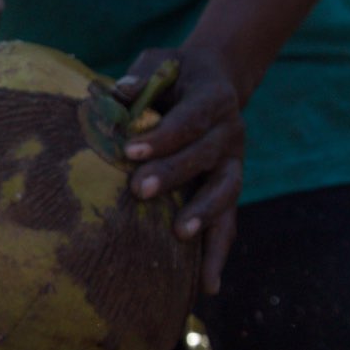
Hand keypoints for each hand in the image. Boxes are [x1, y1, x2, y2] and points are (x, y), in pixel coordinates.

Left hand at [117, 42, 243, 294]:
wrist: (213, 82)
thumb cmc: (175, 75)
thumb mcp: (159, 62)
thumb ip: (140, 76)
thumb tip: (117, 93)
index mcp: (214, 99)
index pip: (190, 120)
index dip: (162, 136)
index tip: (129, 150)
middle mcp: (230, 134)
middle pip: (204, 157)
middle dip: (173, 174)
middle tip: (139, 190)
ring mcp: (233, 165)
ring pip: (225, 193)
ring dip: (203, 215)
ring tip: (181, 236)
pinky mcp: (229, 190)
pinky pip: (228, 225)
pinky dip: (219, 256)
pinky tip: (208, 287)